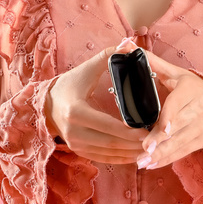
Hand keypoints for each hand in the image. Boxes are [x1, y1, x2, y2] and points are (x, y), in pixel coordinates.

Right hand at [44, 41, 149, 163]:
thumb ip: (107, 57)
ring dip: (131, 153)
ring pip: (109, 154)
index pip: (107, 125)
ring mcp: (76, 145)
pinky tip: (137, 153)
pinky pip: (104, 158)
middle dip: (135, 144)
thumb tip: (128, 44)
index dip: (129, 131)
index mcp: (75, 111)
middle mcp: (73, 132)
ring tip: (152, 147)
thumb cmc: (70, 85)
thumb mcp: (86, 70)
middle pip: (110, 143)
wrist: (46, 104)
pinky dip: (122, 158)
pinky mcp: (79, 152)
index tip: (149, 130)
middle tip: (156, 140)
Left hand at [135, 48, 202, 170]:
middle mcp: (201, 108)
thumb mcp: (174, 72)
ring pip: (181, 142)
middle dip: (160, 140)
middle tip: (143, 151)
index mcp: (191, 89)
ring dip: (162, 154)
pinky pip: (185, 151)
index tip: (159, 129)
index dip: (169, 118)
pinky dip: (169, 159)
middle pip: (178, 127)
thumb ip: (150, 62)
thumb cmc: (190, 85)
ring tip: (142, 162)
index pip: (177, 104)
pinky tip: (153, 164)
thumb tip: (126, 45)